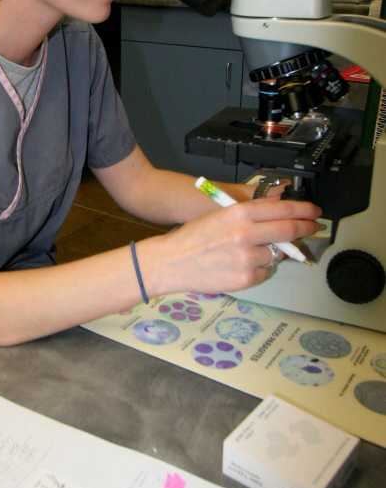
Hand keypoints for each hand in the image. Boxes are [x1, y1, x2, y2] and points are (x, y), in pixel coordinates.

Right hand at [146, 197, 321, 295]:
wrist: (172, 262)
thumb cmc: (194, 237)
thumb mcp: (222, 214)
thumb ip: (252, 214)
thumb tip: (281, 213)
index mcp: (240, 213)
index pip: (284, 209)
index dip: (305, 210)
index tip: (315, 212)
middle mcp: (247, 234)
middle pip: (290, 230)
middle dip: (305, 229)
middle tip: (312, 228)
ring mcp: (248, 258)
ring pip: (278, 255)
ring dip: (272, 253)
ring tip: (249, 252)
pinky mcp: (247, 278)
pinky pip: (265, 272)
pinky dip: (259, 269)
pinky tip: (240, 265)